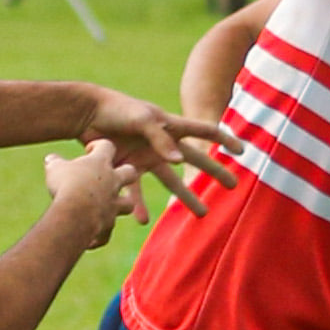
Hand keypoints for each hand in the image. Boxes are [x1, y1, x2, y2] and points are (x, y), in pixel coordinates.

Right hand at [44, 140, 140, 248]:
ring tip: (108, 209)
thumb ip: (54, 162)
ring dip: (121, 206)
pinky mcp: (109, 224)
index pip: (107, 146)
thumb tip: (51, 159)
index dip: (100, 146)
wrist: (76, 213)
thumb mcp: (55, 169)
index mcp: (100, 163)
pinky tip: (89, 242)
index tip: (89, 151)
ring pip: (128, 204)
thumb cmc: (65, 185)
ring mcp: (114, 204)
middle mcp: (112, 182)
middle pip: (130, 172)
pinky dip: (99, 238)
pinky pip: (107, 233)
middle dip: (124, 174)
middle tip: (108, 178)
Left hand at [80, 89, 243, 220]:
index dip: (224, 139)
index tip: (243, 151)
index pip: (204, 130)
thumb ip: (159, 139)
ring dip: (185, 197)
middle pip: (195, 159)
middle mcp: (162, 143)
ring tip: (201, 214)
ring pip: (170, 181)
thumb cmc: (116, 109)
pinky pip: (136, 190)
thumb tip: (178, 161)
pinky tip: (141, 220)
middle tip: (234, 187)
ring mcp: (146, 157)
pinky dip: (138, 205)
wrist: (86, 113)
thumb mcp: (140, 119)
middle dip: (215, 173)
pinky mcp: (128, 167)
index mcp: (170, 126)